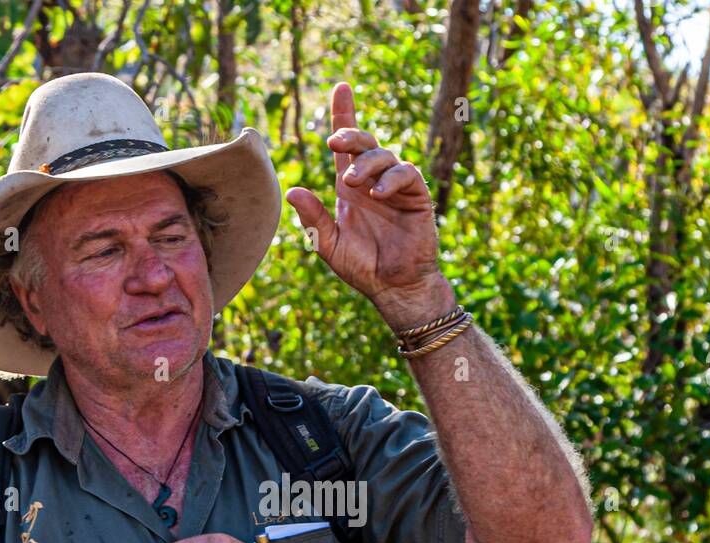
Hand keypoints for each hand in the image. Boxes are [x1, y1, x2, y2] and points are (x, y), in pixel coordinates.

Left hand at [285, 82, 455, 331]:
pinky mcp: (416, 197)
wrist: (394, 287)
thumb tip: (293, 190)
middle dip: (349, 134)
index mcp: (351, 188)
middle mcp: (373, 181)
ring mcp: (396, 187)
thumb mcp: (328, 243)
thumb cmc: (362, 267)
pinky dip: (391, 178)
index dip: (344, 115)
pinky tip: (377, 194)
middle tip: (334, 143)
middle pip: (364, 142)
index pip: (346, 145)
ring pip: (384, 155)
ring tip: (354, 184)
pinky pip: (407, 174)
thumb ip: (313, 218)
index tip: (340, 88)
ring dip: (367, 164)